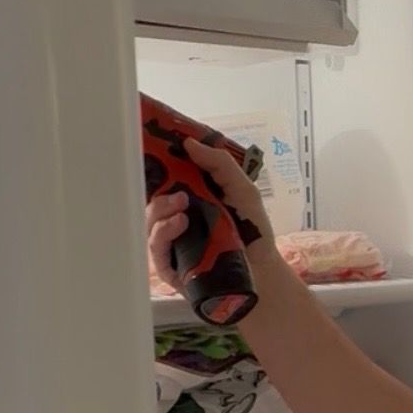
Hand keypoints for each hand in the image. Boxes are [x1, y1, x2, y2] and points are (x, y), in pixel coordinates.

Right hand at [146, 138, 273, 294]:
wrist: (263, 269)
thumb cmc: (252, 228)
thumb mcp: (241, 189)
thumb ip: (219, 164)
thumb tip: (189, 142)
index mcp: (189, 194)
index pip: (165, 175)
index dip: (157, 160)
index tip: (155, 145)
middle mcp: (175, 215)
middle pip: (151, 198)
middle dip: (159, 190)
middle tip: (179, 191)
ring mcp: (170, 240)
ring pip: (150, 222)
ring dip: (161, 211)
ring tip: (182, 207)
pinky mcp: (168, 265)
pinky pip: (155, 248)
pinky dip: (163, 234)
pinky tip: (180, 225)